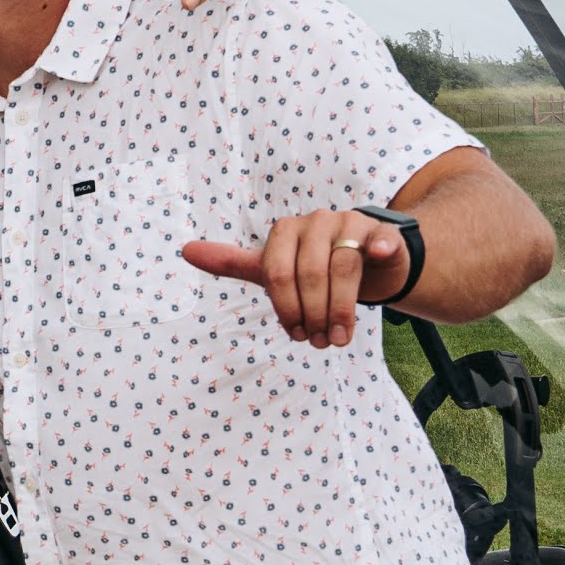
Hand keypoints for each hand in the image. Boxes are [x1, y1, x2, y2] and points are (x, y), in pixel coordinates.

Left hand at [183, 208, 407, 348]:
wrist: (364, 263)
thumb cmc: (313, 268)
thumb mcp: (273, 269)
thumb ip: (233, 262)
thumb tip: (185, 250)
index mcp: (284, 231)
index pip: (276, 273)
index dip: (286, 309)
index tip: (295, 335)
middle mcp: (315, 221)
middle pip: (310, 273)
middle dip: (313, 315)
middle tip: (320, 343)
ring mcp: (349, 223)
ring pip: (343, 268)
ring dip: (342, 311)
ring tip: (340, 338)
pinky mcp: (379, 230)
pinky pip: (379, 239)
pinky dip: (379, 248)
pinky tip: (378, 256)